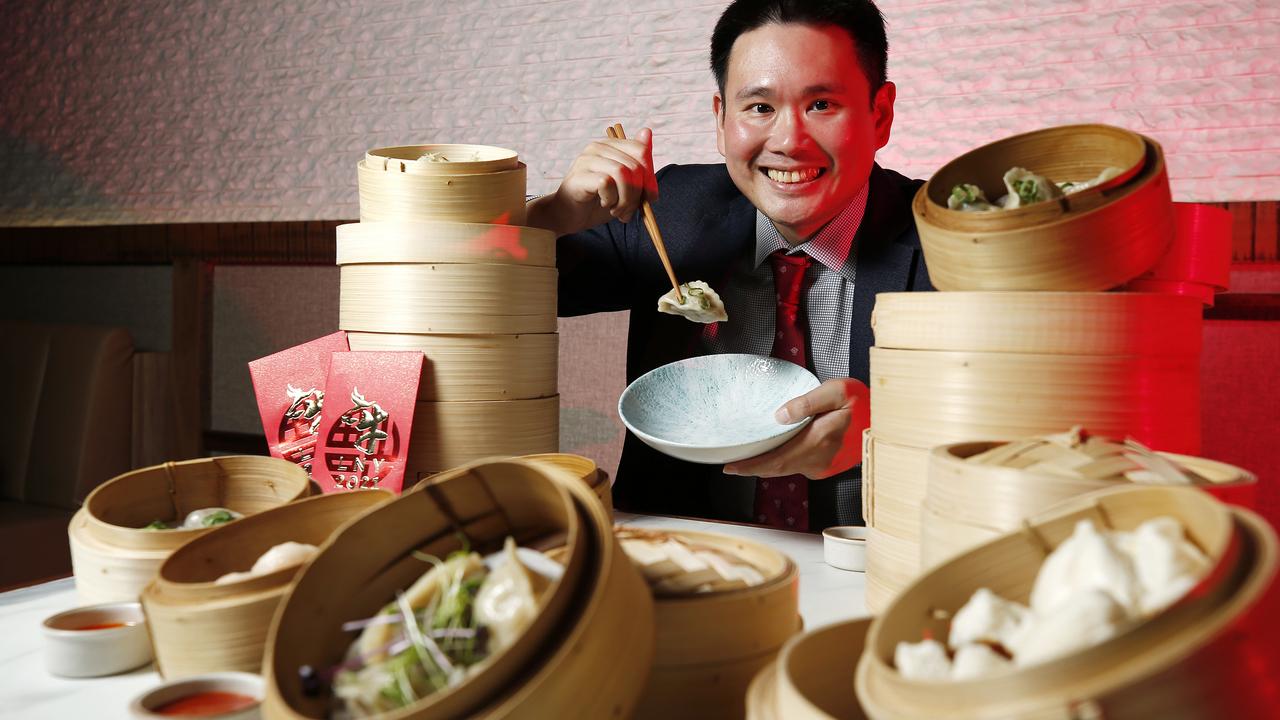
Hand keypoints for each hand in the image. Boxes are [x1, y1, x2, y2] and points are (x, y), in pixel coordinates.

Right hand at [526, 127, 658, 236]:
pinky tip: (604, 204)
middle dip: (638, 195)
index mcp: (611, 146)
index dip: (650, 177)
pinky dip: (610, 199)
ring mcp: (587, 160)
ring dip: (625, 199)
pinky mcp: (579, 175)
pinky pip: (606, 183)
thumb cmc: (597, 200)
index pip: (641, 150)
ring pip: (622, 174)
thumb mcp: (625, 185)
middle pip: (634, 166)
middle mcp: (598, 147)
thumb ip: (638, 166)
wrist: (569, 216)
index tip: (649, 198)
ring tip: (617, 211)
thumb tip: (648, 131)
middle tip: (629, 211)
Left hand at [723, 378, 869, 479]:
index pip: (777, 459)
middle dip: (753, 468)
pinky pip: (797, 466)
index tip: (732, 467)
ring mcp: (822, 464)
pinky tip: (772, 456)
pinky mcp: (826, 464)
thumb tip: (779, 415)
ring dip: (766, 467)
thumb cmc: (863, 402)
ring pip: (787, 469)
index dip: (753, 466)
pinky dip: (781, 463)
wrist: (888, 418)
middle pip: (778, 469)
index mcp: (819, 440)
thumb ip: (807, 402)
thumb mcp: (836, 390)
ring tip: (746, 461)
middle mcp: (818, 458)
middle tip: (731, 466)